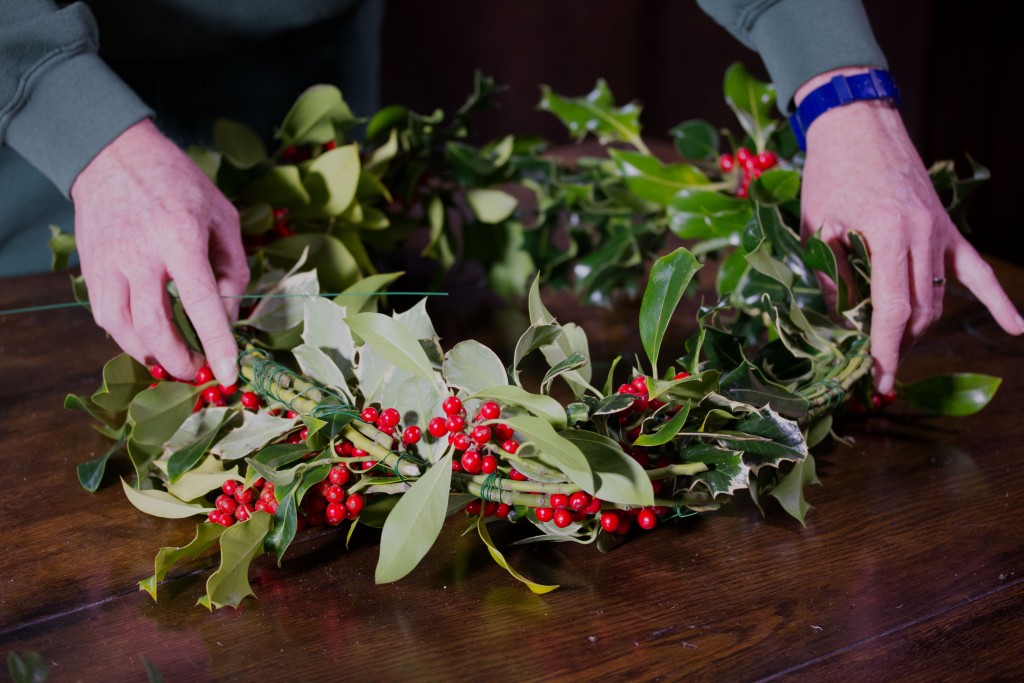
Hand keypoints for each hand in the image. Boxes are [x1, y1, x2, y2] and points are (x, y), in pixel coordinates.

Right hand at [71, 119, 248, 385]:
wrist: (113, 155)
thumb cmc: (178, 183)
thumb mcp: (222, 216)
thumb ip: (232, 267)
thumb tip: (231, 315)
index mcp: (179, 238)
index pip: (199, 303)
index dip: (216, 344)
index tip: (228, 374)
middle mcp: (139, 255)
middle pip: (156, 328)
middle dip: (180, 360)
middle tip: (198, 371)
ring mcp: (109, 264)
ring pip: (124, 329)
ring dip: (151, 354)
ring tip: (173, 360)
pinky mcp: (91, 269)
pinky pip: (106, 316)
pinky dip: (127, 337)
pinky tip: (147, 339)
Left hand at [797, 70, 1023, 393]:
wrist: (858, 125)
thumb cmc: (831, 172)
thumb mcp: (817, 228)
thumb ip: (832, 277)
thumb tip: (841, 323)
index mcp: (888, 234)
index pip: (893, 309)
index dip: (885, 349)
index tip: (877, 379)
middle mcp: (924, 235)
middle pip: (919, 310)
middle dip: (898, 346)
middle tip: (874, 371)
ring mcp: (941, 231)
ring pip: (939, 297)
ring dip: (919, 328)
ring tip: (895, 352)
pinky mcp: (947, 227)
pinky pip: (976, 269)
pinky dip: (996, 299)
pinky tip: (1017, 327)